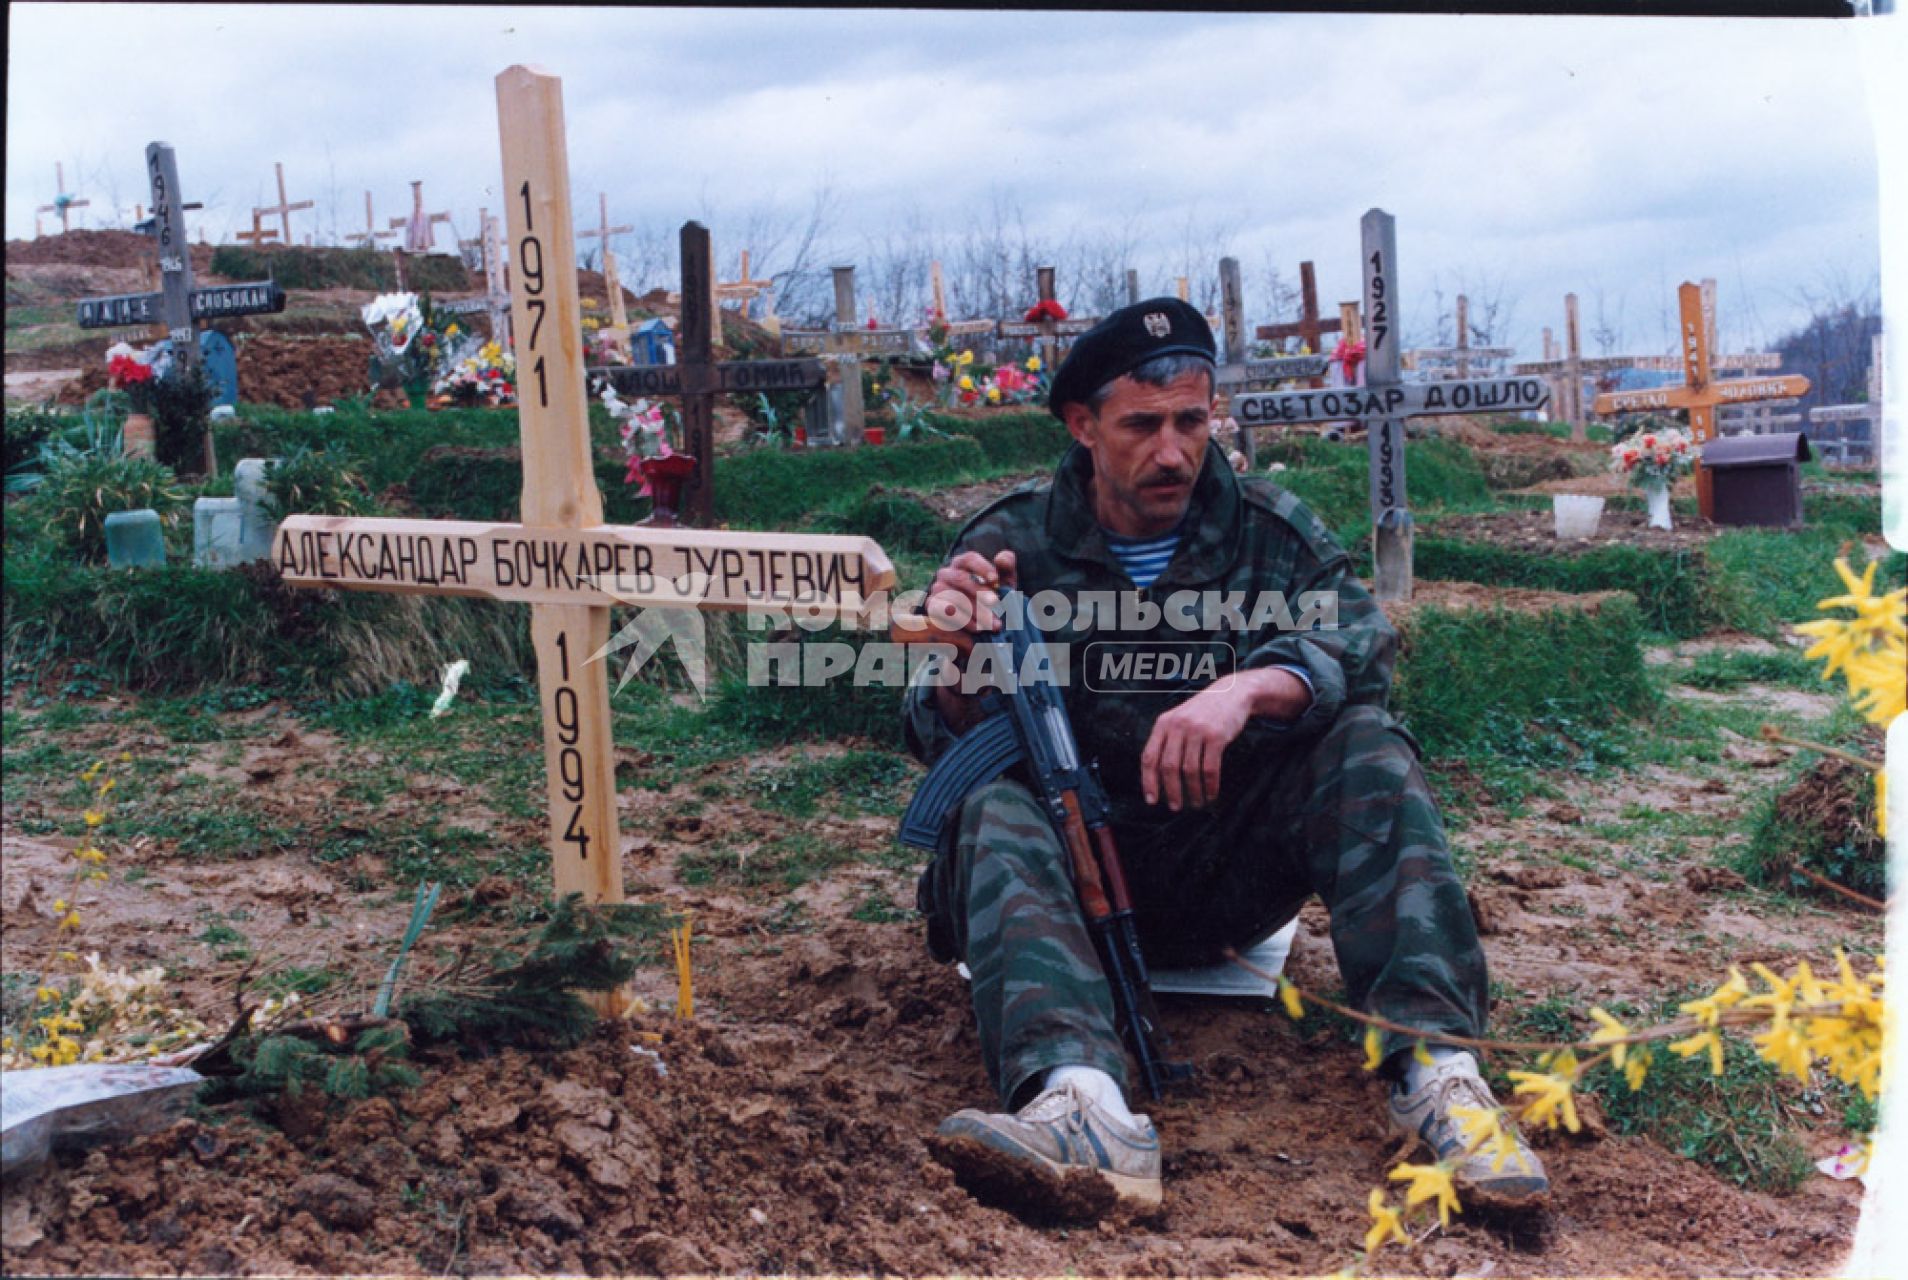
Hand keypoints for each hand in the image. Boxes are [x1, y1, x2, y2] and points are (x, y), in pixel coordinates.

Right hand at [925, 549, 1016, 635]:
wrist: (981, 620)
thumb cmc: (994, 595)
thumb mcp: (1004, 581)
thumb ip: (1007, 567)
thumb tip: (1001, 559)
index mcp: (963, 563)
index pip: (970, 559)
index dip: (982, 568)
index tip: (996, 579)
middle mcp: (946, 574)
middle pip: (960, 578)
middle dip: (980, 592)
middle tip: (996, 603)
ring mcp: (937, 590)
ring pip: (953, 598)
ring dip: (975, 611)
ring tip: (993, 623)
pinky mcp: (932, 607)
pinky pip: (943, 613)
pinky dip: (963, 621)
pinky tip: (979, 628)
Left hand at [1139, 667, 1309, 810]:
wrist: (1232, 693)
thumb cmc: (1203, 713)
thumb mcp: (1179, 719)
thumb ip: (1167, 741)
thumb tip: (1156, 777)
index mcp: (1163, 723)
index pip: (1149, 757)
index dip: (1148, 781)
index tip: (1151, 800)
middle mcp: (1177, 726)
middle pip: (1168, 767)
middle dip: (1171, 791)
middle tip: (1175, 807)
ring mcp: (1197, 730)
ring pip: (1189, 770)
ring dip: (1193, 792)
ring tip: (1196, 803)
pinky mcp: (1216, 736)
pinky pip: (1210, 769)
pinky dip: (1209, 786)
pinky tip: (1210, 795)